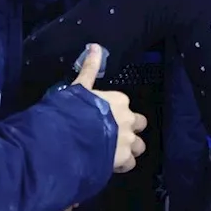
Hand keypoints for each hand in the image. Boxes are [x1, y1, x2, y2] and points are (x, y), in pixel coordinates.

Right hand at [73, 44, 147, 171]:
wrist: (70, 136)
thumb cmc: (73, 109)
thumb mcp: (79, 86)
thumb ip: (89, 68)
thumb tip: (95, 46)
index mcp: (119, 100)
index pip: (125, 105)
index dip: (116, 113)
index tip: (103, 119)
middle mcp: (128, 119)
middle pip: (139, 124)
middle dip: (130, 130)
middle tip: (114, 136)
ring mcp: (128, 140)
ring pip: (138, 146)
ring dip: (129, 148)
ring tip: (113, 152)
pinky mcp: (123, 159)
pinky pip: (130, 163)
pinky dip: (122, 164)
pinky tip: (109, 164)